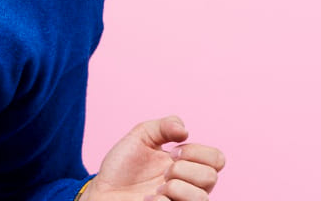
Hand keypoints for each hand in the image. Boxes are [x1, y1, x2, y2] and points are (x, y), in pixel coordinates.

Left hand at [84, 116, 224, 200]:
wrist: (104, 190)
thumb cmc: (123, 166)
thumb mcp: (140, 137)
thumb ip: (163, 126)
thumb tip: (184, 130)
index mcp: (188, 165)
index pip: (217, 158)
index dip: (197, 152)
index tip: (173, 151)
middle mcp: (190, 186)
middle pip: (211, 176)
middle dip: (182, 169)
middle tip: (162, 173)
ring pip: (201, 197)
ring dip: (174, 188)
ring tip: (155, 189)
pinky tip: (148, 199)